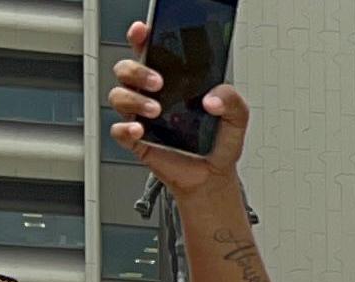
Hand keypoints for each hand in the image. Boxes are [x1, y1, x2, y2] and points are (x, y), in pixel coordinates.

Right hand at [106, 24, 248, 193]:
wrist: (213, 177)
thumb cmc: (218, 142)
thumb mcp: (237, 117)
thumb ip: (232, 100)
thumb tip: (212, 99)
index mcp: (172, 81)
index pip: (149, 51)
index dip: (141, 38)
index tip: (142, 31)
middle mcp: (152, 95)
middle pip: (126, 70)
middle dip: (137, 71)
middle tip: (159, 81)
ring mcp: (141, 117)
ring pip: (118, 96)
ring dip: (134, 100)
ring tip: (156, 111)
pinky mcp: (137, 141)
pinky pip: (118, 130)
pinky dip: (125, 129)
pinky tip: (139, 131)